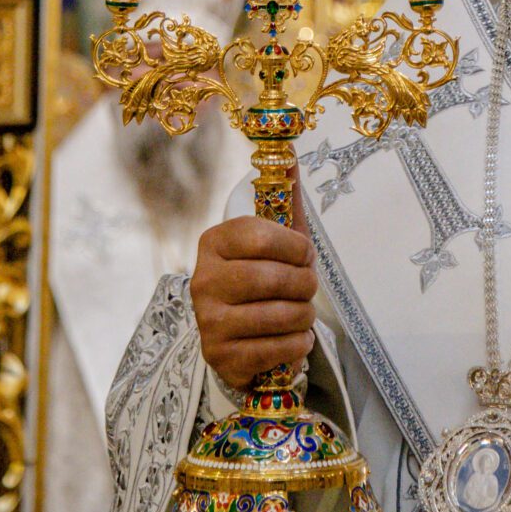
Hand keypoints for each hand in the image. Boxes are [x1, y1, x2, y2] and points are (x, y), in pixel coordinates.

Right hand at [188, 206, 316, 392]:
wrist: (240, 337)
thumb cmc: (263, 279)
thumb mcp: (274, 238)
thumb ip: (283, 199)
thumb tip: (292, 154)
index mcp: (214, 242)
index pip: (262, 236)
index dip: (296, 247)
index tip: (305, 256)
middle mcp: (203, 280)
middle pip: (272, 279)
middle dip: (305, 284)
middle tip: (308, 288)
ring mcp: (208, 321)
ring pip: (277, 316)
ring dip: (304, 316)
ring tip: (302, 313)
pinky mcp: (219, 357)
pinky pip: (275, 349)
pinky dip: (297, 344)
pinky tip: (294, 338)